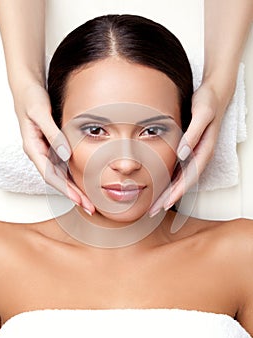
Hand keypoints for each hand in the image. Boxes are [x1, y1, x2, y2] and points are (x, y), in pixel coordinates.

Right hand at [13, 82, 94, 214]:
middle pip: (57, 180)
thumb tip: (65, 155)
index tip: (80, 200)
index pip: (50, 176)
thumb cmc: (31, 98)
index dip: (65, 190)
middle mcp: (39, 153)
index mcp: (33, 149)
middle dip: (73, 195)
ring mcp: (45, 151)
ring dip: (75, 189)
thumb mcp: (41, 113)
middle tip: (91, 208)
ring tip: (90, 200)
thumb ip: (52, 134)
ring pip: (61, 175)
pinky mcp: (51, 146)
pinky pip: (63, 165)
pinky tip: (84, 182)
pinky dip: (73, 175)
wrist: (26, 88)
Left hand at [149, 81, 231, 216]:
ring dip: (168, 194)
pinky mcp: (189, 151)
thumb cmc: (208, 103)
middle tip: (152, 212)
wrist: (214, 95)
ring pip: (180, 180)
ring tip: (153, 205)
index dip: (176, 193)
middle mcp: (199, 157)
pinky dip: (169, 182)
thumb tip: (182, 154)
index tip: (163, 205)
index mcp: (203, 151)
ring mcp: (194, 155)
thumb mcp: (202, 114)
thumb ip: (193, 134)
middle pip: (183, 184)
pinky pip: (179, 171)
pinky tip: (160, 187)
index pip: (189, 178)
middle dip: (168, 199)